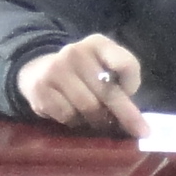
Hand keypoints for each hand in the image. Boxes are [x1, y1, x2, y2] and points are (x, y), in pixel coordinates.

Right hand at [15, 34, 145, 137]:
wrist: (37, 70)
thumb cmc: (81, 74)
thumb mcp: (103, 66)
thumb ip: (120, 82)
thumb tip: (135, 119)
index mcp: (98, 44)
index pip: (125, 64)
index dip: (132, 83)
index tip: (132, 95)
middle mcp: (76, 52)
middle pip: (108, 91)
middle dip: (125, 115)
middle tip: (138, 132)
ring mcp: (57, 69)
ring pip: (88, 107)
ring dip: (96, 121)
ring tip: (95, 121)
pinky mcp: (41, 88)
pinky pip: (68, 115)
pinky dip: (74, 121)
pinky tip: (73, 116)